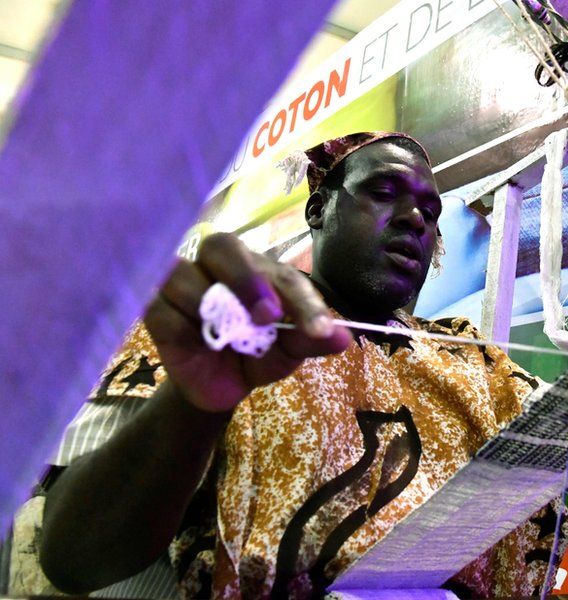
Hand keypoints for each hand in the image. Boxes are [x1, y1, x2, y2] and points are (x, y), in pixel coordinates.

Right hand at [145, 233, 350, 411]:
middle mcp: (217, 265)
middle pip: (222, 246)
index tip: (320, 330)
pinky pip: (160, 307)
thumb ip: (311, 339)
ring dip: (209, 302)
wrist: (223, 384)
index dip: (302, 299)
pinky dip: (180, 324)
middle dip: (247, 279)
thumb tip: (342, 339)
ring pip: (183, 273)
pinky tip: (197, 341)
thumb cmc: (258, 353)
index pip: (280, 273)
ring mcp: (182, 284)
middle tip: (269, 315)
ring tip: (230, 334)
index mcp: (257, 268)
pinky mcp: (155, 310)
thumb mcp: (289, 352)